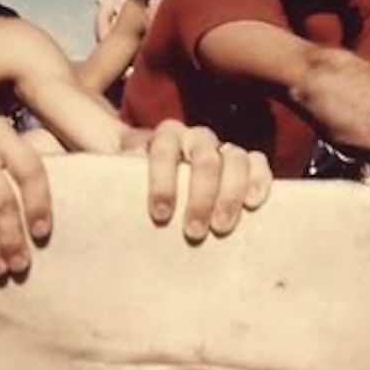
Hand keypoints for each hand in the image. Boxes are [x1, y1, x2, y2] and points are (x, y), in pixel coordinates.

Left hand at [123, 119, 271, 238]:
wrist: (163, 196)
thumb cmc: (139, 192)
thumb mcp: (122, 184)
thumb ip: (119, 181)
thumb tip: (110, 187)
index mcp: (165, 137)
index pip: (164, 147)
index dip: (163, 179)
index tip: (161, 214)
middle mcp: (196, 139)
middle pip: (205, 158)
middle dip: (200, 196)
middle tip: (193, 232)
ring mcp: (223, 150)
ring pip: (235, 159)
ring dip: (230, 195)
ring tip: (220, 228)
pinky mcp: (246, 165)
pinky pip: (258, 163)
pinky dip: (259, 180)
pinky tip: (252, 203)